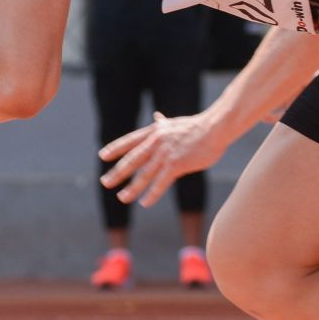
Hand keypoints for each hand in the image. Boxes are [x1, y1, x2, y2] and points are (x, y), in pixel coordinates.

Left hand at [101, 111, 232, 206]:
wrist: (216, 127)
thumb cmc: (199, 126)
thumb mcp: (176, 123)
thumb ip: (163, 123)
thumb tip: (157, 116)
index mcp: (155, 131)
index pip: (130, 141)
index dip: (115, 148)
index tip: (103, 156)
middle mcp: (156, 142)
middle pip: (132, 160)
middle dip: (117, 172)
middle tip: (104, 182)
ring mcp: (166, 153)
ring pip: (144, 174)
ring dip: (132, 188)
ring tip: (122, 198)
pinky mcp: (177, 164)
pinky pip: (161, 182)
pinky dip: (152, 194)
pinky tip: (145, 203)